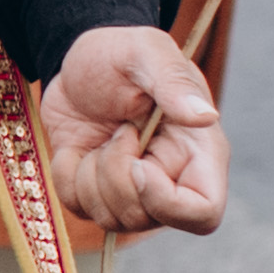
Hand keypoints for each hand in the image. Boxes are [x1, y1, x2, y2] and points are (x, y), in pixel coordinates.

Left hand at [35, 23, 226, 238]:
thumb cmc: (119, 52)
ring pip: (111, 220)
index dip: (167, 204)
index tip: (137, 165)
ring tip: (103, 134)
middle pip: (147, 220)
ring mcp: (134, 190)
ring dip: (90, 175)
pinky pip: (78, 208)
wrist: (74, 58)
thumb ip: (174, 83)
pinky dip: (67, 175)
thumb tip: (206, 117)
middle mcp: (172, 178)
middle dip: (116, 177)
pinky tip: (77, 146)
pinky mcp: (98, 190)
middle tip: (119, 130)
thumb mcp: (145, 53)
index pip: (203, 213)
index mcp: (199, 152)